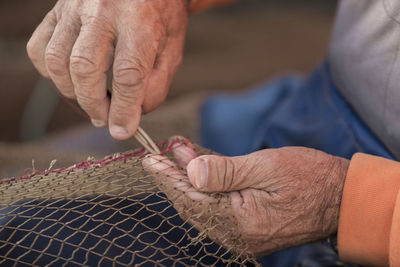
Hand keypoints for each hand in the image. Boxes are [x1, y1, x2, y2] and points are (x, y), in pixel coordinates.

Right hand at [27, 0, 188, 139]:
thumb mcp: (172, 48)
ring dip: (72, 91)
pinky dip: (50, 72)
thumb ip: (157, 84)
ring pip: (57, 60)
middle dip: (94, 104)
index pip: (128, 74)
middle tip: (105, 118)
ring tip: (91, 99)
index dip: (124, 109)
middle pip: (85, 68)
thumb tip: (130, 115)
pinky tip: (71, 79)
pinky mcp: (57, 10)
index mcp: (139, 20)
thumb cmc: (160, 17)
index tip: (123, 131)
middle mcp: (103, 10)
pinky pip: (40, 47)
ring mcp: (75, 7)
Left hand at [143, 140, 348, 257]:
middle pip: (192, 204)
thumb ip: (226, 171)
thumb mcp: (267, 166)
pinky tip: (199, 168)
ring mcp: (241, 233)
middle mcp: (236, 234)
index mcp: (239, 222)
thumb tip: (191, 171)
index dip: (168, 178)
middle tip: (161, 152)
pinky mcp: (247, 227)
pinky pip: (216, 207)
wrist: (340, 198)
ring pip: (202, 205)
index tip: (150, 159)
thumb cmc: (309, 178)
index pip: (191, 199)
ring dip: (189, 179)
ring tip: (177, 153)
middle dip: (174, 176)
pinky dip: (205, 187)